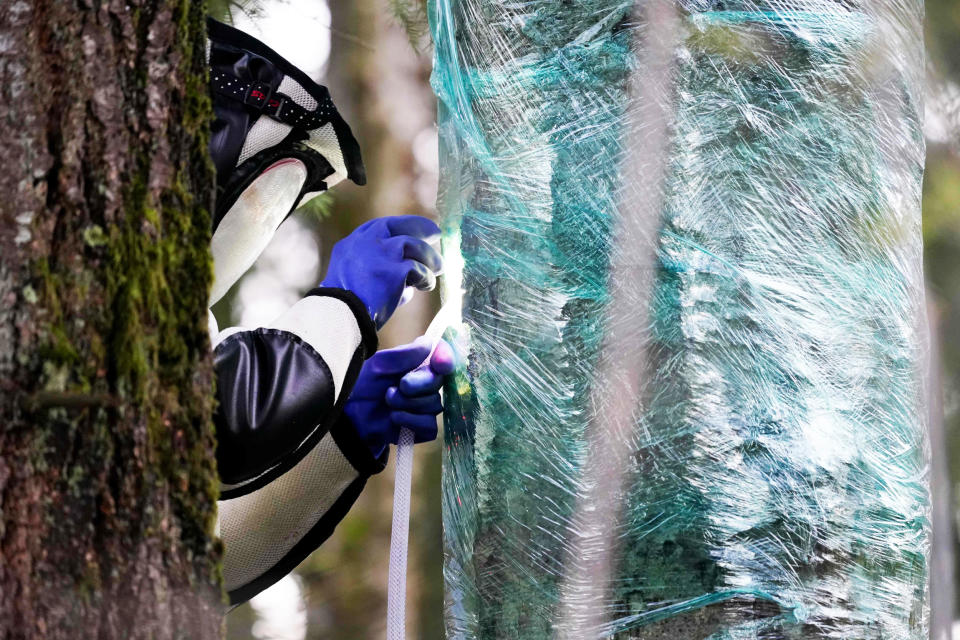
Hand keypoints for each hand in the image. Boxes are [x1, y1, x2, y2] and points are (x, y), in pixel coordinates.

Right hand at [321, 216, 442, 328]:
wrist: (341, 318)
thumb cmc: (347, 306)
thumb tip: (406, 279)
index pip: (378, 227)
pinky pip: (419, 270)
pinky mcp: (395, 270)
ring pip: (413, 245)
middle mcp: (366, 243)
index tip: (414, 228)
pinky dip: (426, 278)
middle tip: (435, 233)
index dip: (399, 226)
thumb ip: (374, 270)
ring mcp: (381, 253)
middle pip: (398, 227)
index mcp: (351, 244)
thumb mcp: (351, 278)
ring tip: (438, 268)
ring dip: (429, 257)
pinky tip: (426, 286)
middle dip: (419, 227)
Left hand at [343, 337, 454, 458]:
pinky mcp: (420, 428)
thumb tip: (430, 343)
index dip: (446, 358)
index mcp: (418, 363)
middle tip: (396, 386)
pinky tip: (395, 418)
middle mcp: (425, 383)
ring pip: (434, 405)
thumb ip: (404, 355)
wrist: (347, 413)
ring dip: (407, 404)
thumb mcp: (379, 364)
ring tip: (388, 401)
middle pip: (438, 383)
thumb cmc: (361, 384)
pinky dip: (411, 422)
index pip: (443, 357)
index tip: (439, 364)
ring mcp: (424, 407)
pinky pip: (430, 427)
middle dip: (416, 385)